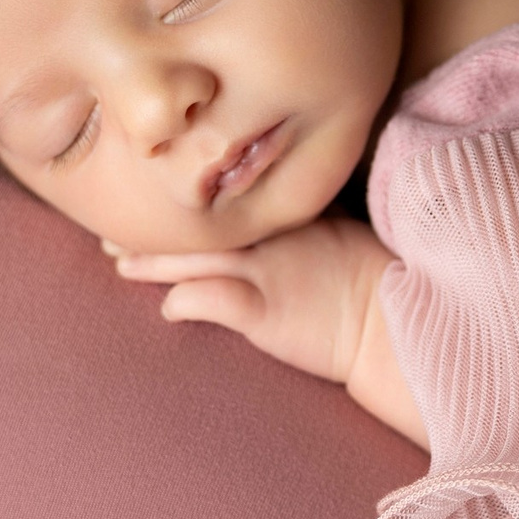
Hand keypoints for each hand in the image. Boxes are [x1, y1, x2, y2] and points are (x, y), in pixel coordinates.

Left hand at [108, 217, 395, 388]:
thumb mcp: (344, 240)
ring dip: (153, 261)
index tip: (157, 195)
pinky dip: (185, 301)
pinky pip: (211, 299)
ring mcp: (269, 272)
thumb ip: (312, 229)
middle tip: (113, 229)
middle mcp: (275, 238)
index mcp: (294, 218)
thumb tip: (284, 237)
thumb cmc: (383, 285)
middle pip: (203, 225)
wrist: (406, 323)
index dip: (191, 200)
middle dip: (157, 229)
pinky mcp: (266, 311)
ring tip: (118, 262)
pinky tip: (168, 309)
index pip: (231, 200)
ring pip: (195, 257)